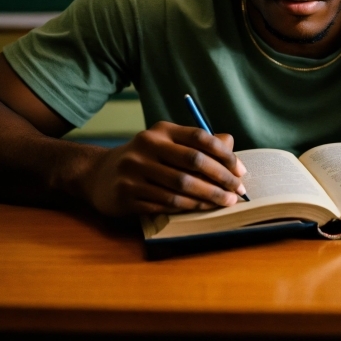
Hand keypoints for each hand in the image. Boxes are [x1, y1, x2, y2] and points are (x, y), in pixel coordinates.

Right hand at [81, 122, 246, 216]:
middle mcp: (146, 146)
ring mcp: (134, 170)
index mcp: (161, 131)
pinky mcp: (127, 194)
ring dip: (208, 197)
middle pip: (193, 162)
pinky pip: (164, 203)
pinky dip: (187, 208)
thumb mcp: (166, 144)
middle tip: (238, 191)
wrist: (99, 174)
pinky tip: (201, 209)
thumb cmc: (145, 159)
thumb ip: (196, 144)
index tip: (241, 171)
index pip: (199, 138)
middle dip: (220, 178)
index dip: (224, 155)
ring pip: (180, 186)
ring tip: (225, 203)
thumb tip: (230, 144)